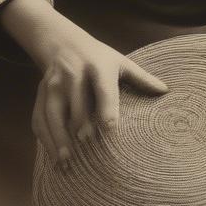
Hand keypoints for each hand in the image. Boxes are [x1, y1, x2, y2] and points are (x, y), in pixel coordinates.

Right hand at [31, 25, 167, 167]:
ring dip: (59, 139)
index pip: (103, 91)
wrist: (63, 43)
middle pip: (76, 106)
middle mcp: (73, 76)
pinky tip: (54, 158)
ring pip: (53, 115)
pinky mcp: (40, 95)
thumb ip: (142, 78)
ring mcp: (53, 85)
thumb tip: (166, 91)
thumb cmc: (98, 57)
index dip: (106, 110)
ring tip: (66, 161)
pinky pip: (39, 119)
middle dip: (81, 128)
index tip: (110, 130)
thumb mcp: (121, 62)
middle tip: (88, 150)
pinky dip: (45, 140)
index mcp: (98, 68)